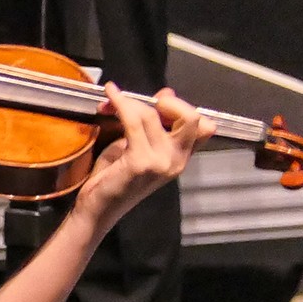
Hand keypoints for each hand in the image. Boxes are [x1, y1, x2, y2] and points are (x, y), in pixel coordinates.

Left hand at [72, 83, 213, 230]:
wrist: (97, 207)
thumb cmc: (114, 178)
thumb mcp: (138, 146)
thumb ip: (153, 124)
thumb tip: (166, 94)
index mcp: (181, 158)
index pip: (205, 127)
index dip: (183, 108)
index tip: (159, 102)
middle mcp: (177, 161)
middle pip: (193, 118)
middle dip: (169, 102)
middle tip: (143, 103)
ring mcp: (161, 163)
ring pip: (152, 115)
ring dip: (130, 102)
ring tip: (111, 102)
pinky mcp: (140, 162)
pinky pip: (133, 121)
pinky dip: (120, 103)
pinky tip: (111, 94)